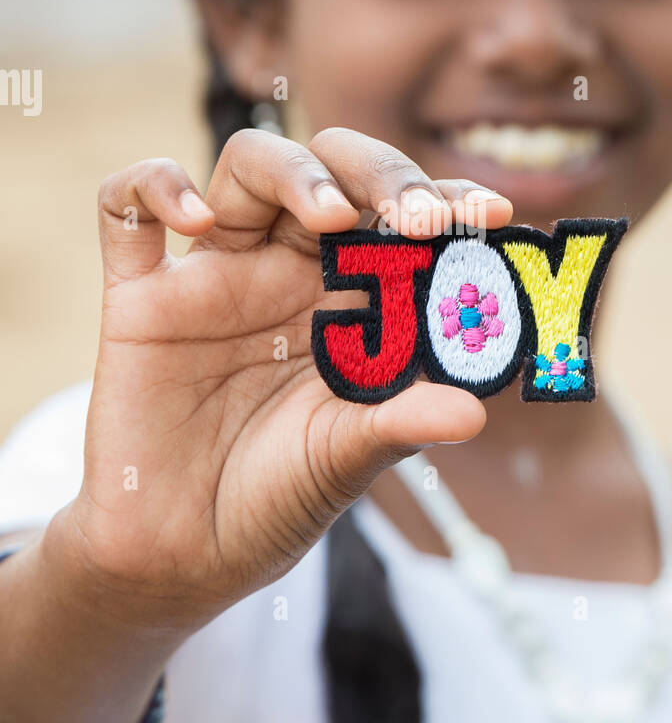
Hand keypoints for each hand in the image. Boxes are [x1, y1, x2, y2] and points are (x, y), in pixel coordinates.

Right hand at [69, 128, 511, 627]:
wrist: (180, 556)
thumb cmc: (275, 499)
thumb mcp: (346, 462)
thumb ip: (401, 427)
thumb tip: (476, 411)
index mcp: (349, 298)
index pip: (402, 219)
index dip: (448, 202)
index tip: (494, 214)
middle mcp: (286, 271)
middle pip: (333, 171)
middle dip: (382, 175)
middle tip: (417, 217)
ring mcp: (213, 276)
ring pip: (248, 166)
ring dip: (293, 171)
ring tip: (330, 217)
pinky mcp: (139, 297)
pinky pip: (126, 210)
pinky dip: (157, 187)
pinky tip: (194, 221)